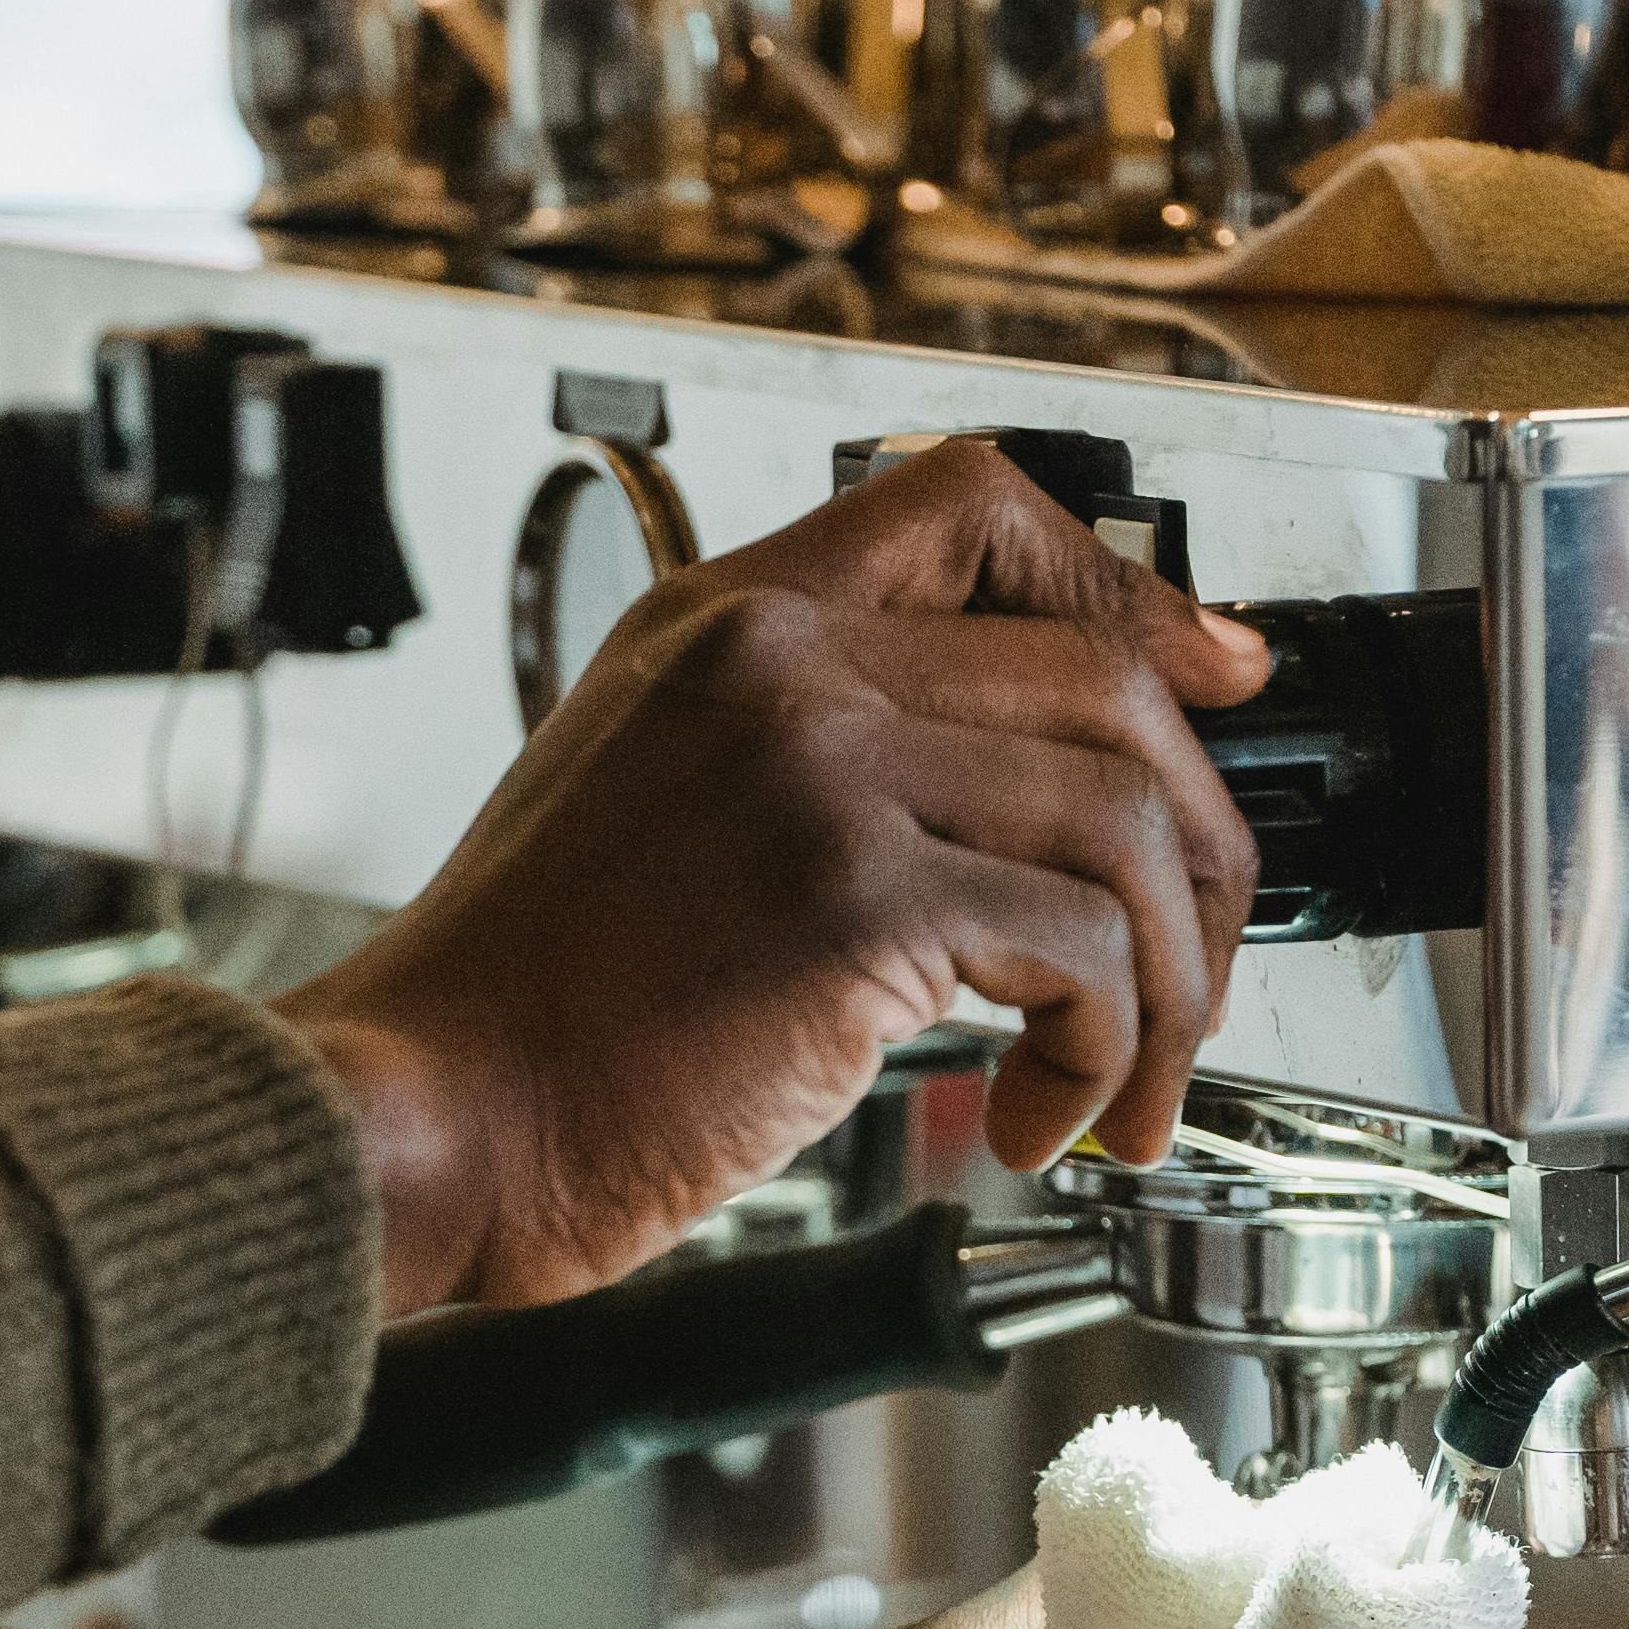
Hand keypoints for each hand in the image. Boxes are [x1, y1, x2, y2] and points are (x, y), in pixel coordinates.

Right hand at [288, 441, 1273, 1313]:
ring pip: (1125, 825)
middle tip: (1196, 967)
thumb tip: (985, 810)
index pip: (974, 509)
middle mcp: (779, 667)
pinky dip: (1098, 1057)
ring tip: (1125, 1084)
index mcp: (725, 624)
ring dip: (1169, 983)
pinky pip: (1082, 955)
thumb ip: (794, 757)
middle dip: (1200, 847)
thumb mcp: (645, 802)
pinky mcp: (851, 905)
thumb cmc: (520, 1012)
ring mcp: (816, 774)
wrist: (419, 1114)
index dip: (1126, 589)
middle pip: (1106, 682)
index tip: (1209, 673)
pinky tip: (1033, 1119)